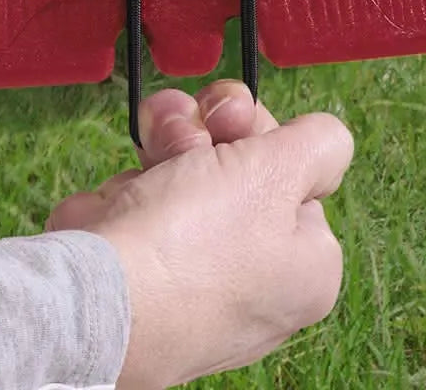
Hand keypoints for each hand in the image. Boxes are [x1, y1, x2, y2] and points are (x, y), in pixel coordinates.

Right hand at [47, 82, 353, 388]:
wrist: (96, 297)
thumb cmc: (195, 241)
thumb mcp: (280, 171)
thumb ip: (321, 143)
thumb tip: (330, 140)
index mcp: (304, 265)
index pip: (292, 168)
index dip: (261, 135)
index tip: (236, 127)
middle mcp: (253, 275)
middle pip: (238, 161)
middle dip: (207, 134)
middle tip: (193, 139)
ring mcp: (191, 271)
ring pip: (185, 169)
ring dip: (165, 146)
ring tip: (152, 159)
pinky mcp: (138, 262)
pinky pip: (142, 198)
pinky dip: (129, 187)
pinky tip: (122, 199)